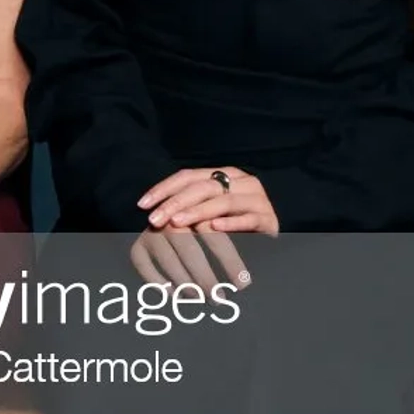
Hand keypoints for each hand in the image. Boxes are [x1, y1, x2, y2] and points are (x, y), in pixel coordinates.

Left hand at [129, 166, 277, 291]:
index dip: (164, 188)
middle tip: (155, 219)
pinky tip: (213, 228)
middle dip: (175, 202)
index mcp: (224, 175)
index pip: (188, 176)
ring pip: (224, 201)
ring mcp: (257, 199)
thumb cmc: (234, 227)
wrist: (270, 239)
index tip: (142, 205)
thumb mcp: (209, 213)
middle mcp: (242, 181)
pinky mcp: (269, 219)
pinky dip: (230, 223)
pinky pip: (248, 218)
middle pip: (203, 187)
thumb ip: (188, 208)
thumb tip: (152, 213)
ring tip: (177, 223)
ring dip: (197, 212)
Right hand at [131, 224, 252, 291]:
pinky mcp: (137, 248)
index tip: (244, 284)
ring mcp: (151, 234)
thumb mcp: (220, 226)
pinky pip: (147, 271)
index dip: (230, 261)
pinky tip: (176, 297)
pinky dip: (161, 286)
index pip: (214, 235)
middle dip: (207, 277)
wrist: (166, 214)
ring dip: (187, 285)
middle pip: (189, 249)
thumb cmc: (206, 227)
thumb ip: (236, 238)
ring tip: (203, 298)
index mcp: (194, 208)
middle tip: (222, 299)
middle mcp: (170, 218)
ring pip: (169, 262)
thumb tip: (252, 272)